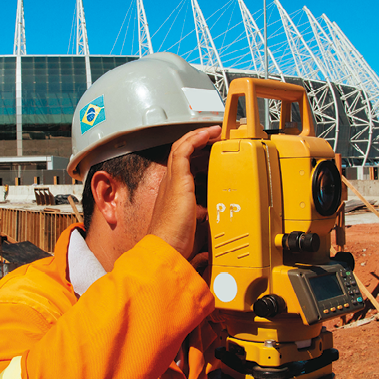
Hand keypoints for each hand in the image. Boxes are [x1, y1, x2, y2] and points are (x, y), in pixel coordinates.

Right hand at [148, 126, 220, 258]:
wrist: (165, 247)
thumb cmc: (174, 244)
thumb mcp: (191, 235)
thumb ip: (199, 234)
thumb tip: (206, 243)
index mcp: (172, 195)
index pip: (181, 168)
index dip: (194, 156)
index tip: (209, 152)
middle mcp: (169, 185)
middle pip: (179, 154)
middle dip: (196, 142)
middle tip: (213, 136)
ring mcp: (171, 180)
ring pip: (180, 147)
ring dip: (197, 136)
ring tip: (212, 131)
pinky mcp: (177, 179)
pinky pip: (183, 150)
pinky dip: (195, 138)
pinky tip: (208, 133)